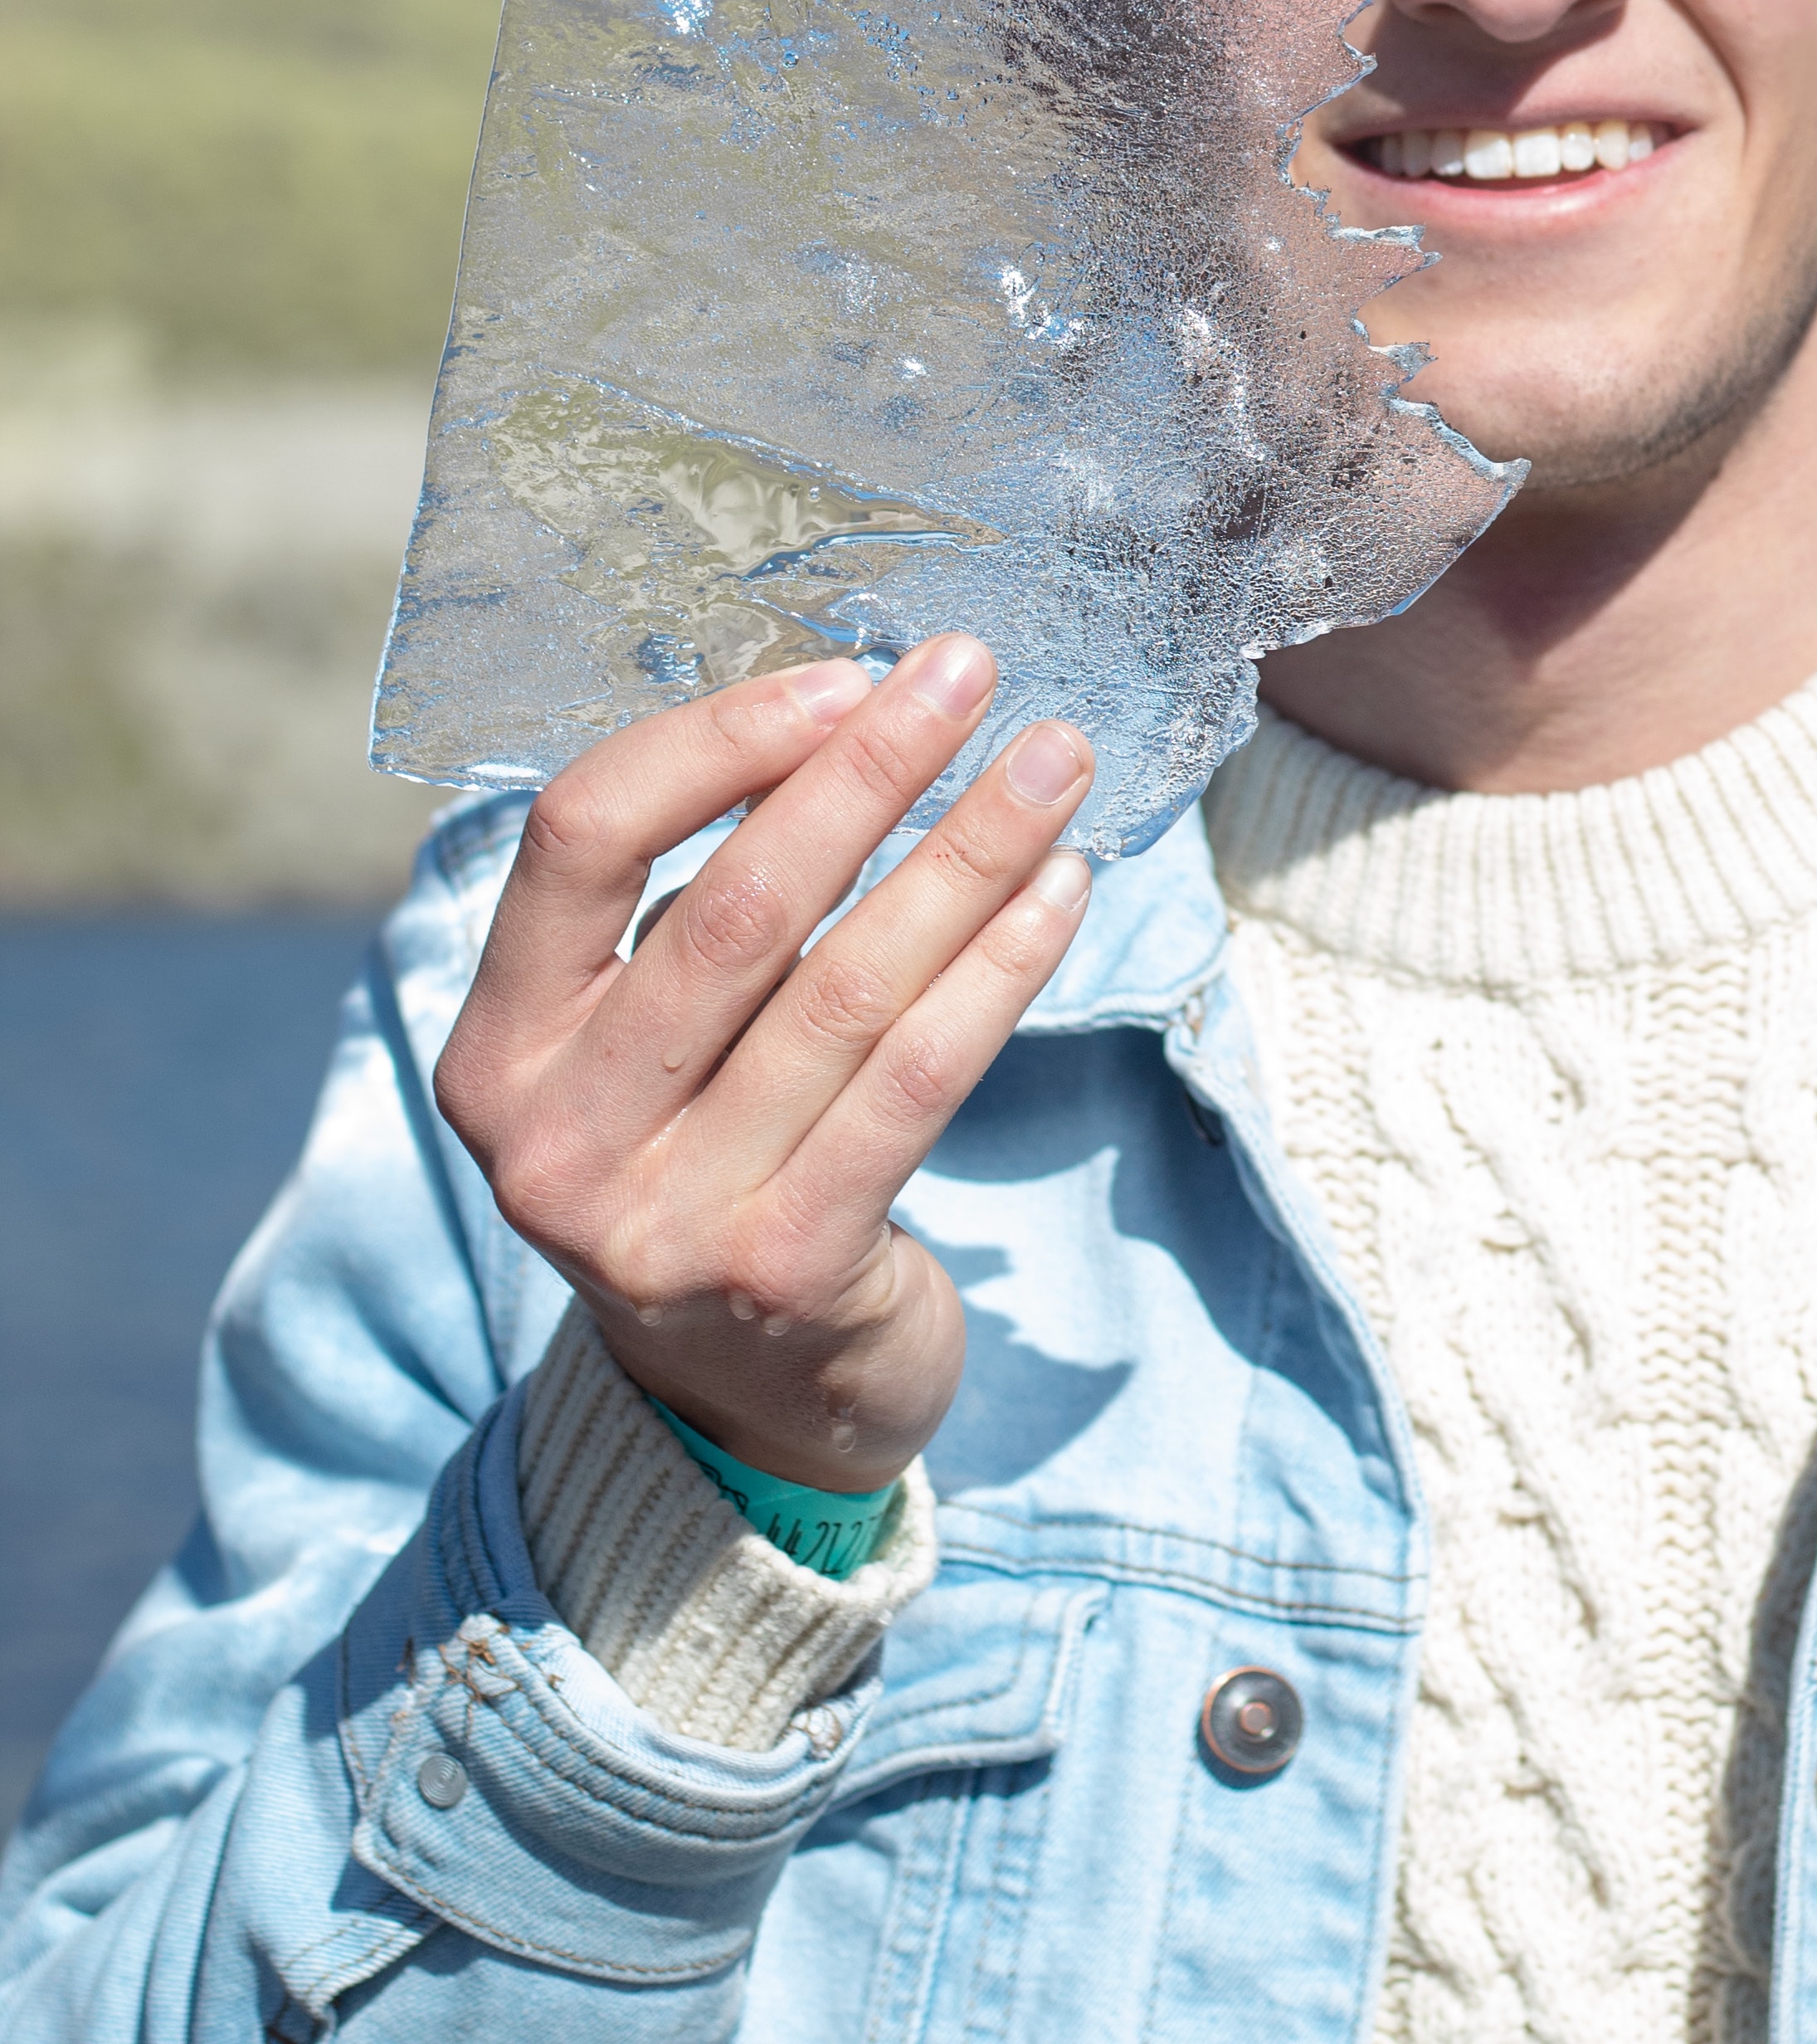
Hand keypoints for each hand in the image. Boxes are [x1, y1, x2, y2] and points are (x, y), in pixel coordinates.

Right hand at [433, 636, 1095, 1490]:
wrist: (747, 1400)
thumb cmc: (709, 1156)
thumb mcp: (647, 1041)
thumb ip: (694, 908)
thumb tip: (850, 713)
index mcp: (498, 1043)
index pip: (582, 837)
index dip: (717, 741)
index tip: (845, 675)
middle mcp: (555, 1136)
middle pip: (734, 905)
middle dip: (870, 769)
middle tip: (971, 672)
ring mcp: (665, 1218)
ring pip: (846, 987)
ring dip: (965, 852)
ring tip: (1053, 760)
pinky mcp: (786, 1272)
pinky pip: (916, 1081)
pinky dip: (1000, 969)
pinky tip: (1062, 889)